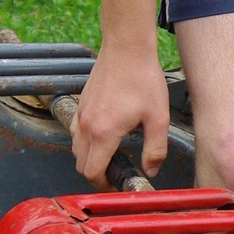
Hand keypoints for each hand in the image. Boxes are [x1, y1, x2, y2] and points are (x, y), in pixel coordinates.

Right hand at [72, 44, 168, 187]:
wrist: (126, 47)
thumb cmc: (143, 79)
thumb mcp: (158, 118)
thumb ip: (155, 150)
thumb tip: (150, 170)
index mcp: (103, 133)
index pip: (92, 172)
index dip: (102, 185)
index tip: (115, 186)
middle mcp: (85, 126)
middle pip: (80, 164)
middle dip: (96, 174)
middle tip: (116, 174)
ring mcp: (80, 113)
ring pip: (76, 148)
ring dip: (89, 158)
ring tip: (111, 156)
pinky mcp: (81, 103)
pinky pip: (75, 131)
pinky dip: (84, 141)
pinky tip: (103, 135)